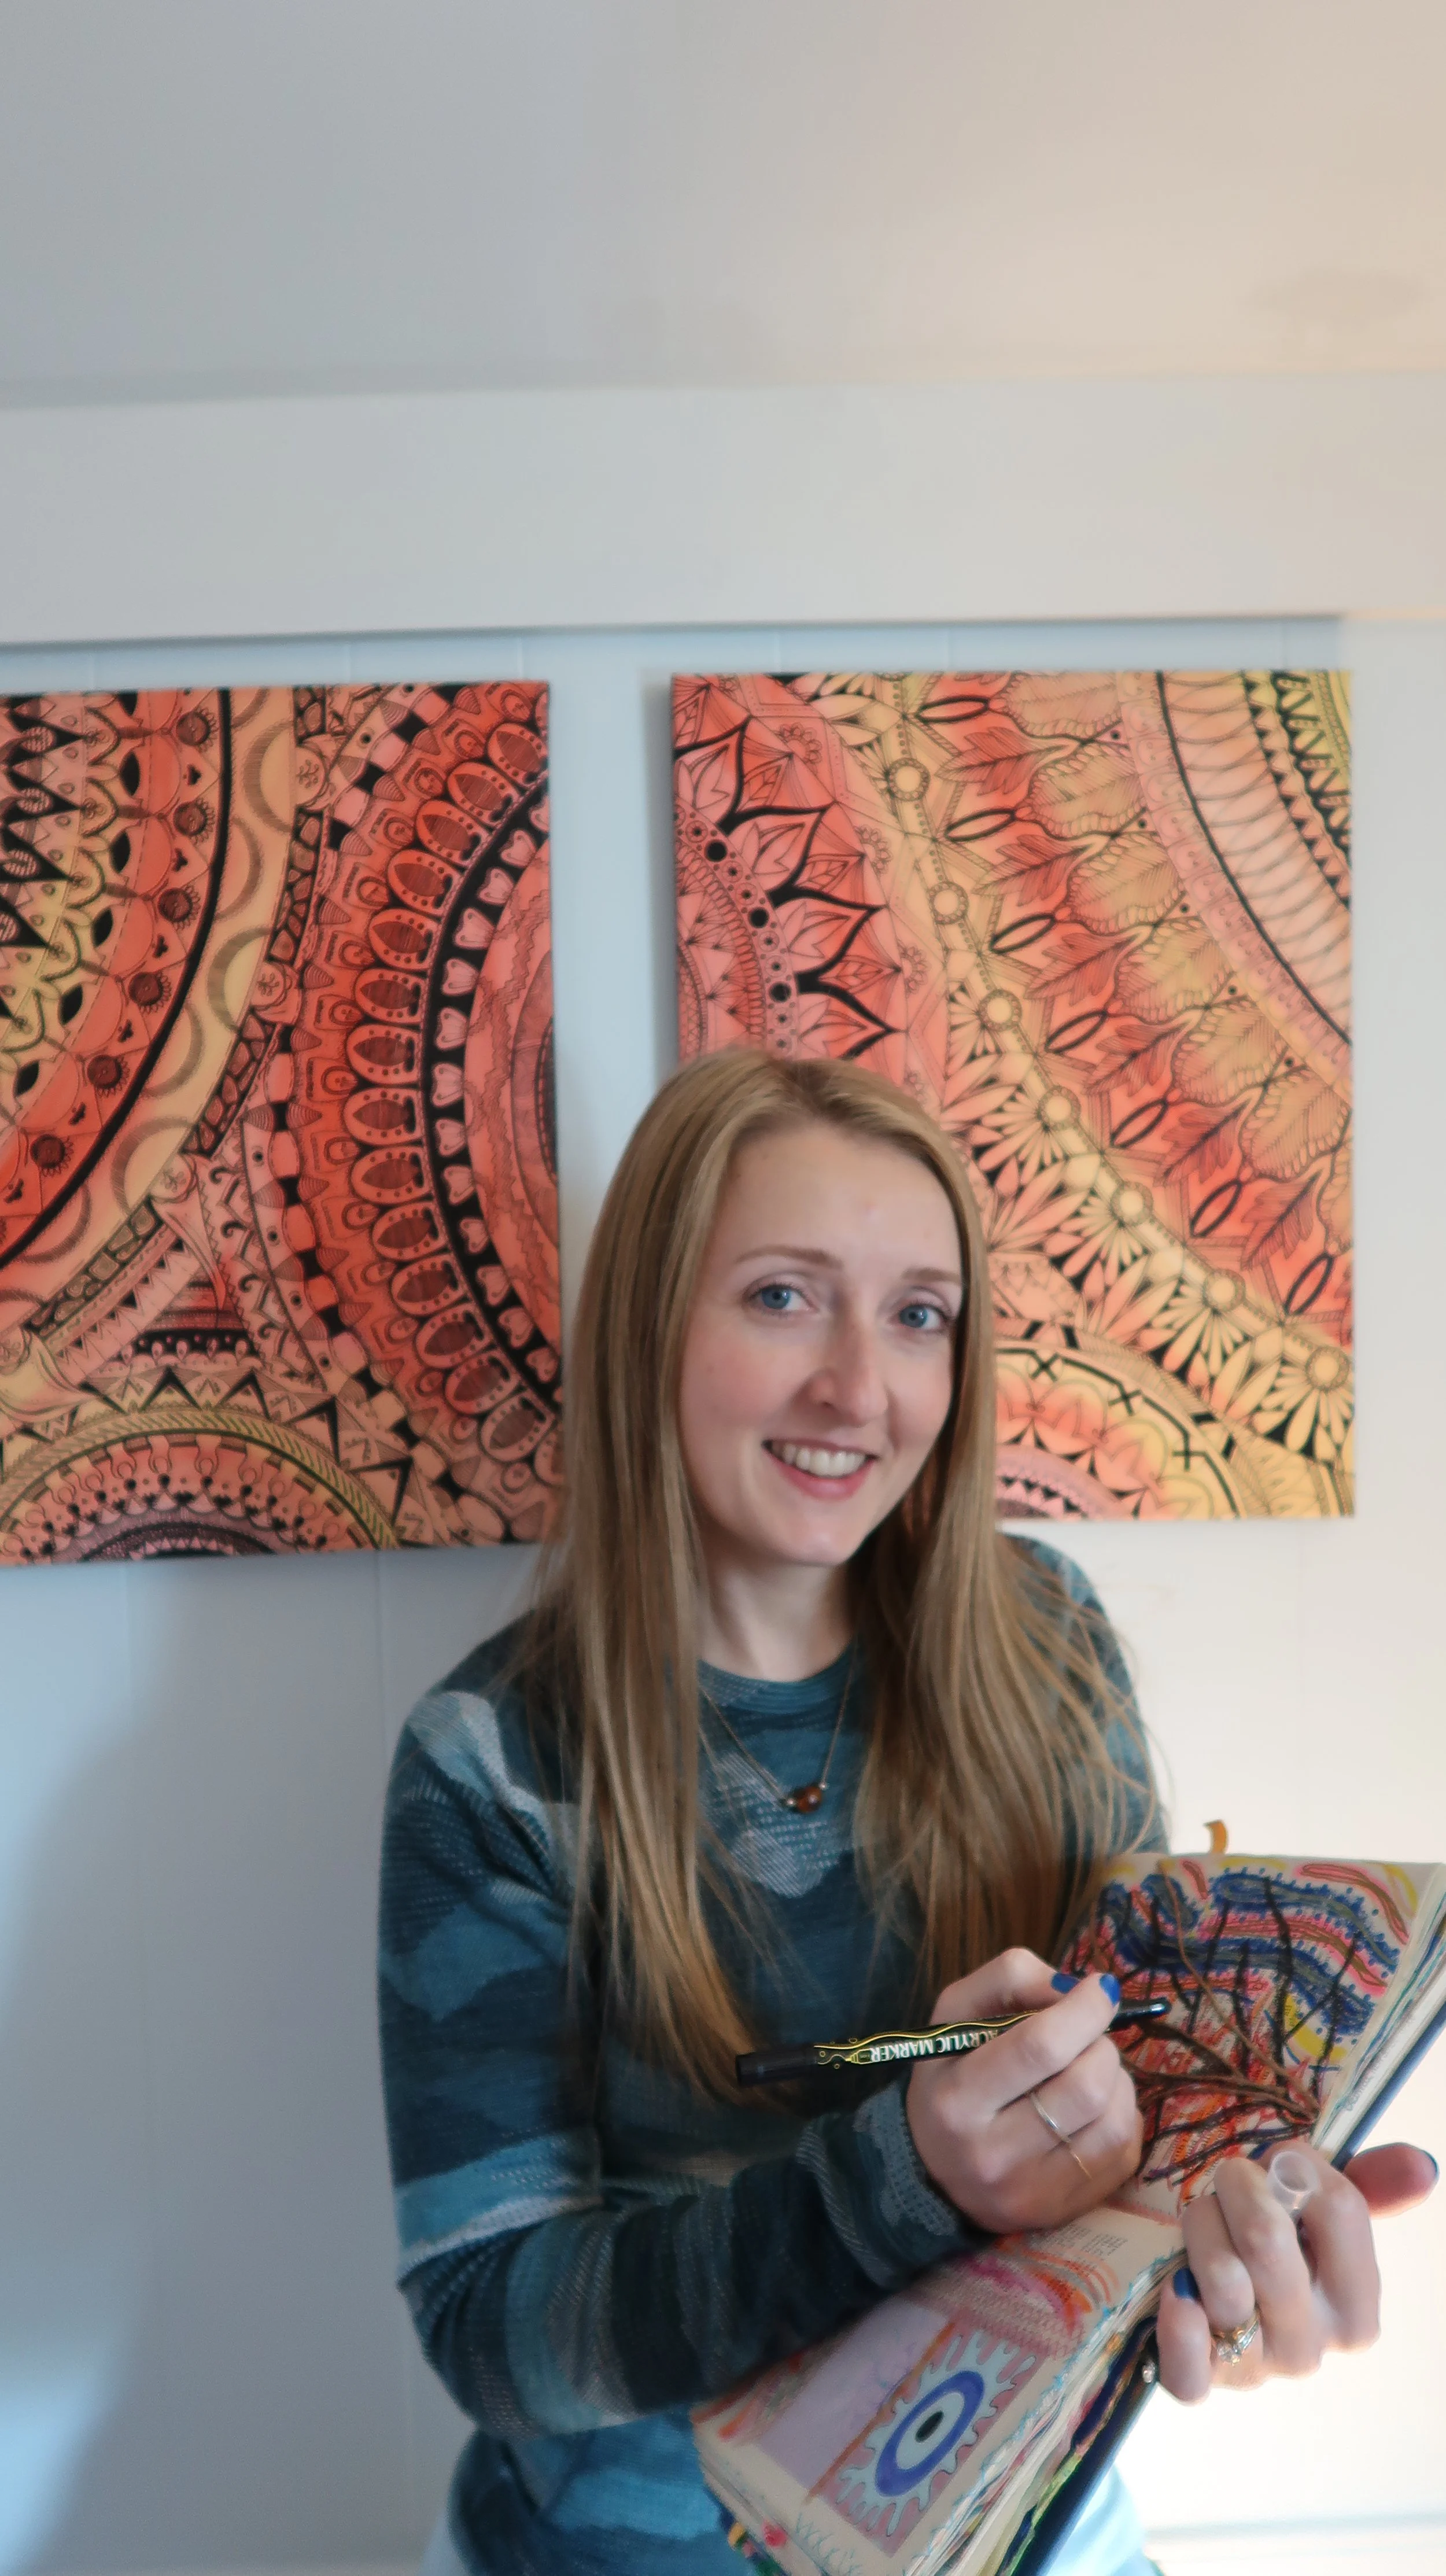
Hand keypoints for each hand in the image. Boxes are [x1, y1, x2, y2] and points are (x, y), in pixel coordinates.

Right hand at [906, 1949, 1142, 2232]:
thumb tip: (1076, 1986)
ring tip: (1093, 2068)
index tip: (1100, 1987)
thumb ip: (1010, 1979)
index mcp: (958, 2099)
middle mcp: (992, 2154)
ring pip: (1113, 2122)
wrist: (931, 2170)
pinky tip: (1097, 2107)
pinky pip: (1123, 2154)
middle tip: (1090, 2035)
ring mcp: (1031, 2191)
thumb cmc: (950, 2076)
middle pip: (1086, 2087)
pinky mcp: (1063, 2211)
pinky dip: (1123, 2116)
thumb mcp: (955, 2013)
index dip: (1084, 2009)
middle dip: (1102, 2045)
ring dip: (1117, 2080)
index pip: (1041, 2046)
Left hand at [1156, 2138, 1439, 2400]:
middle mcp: (1311, 2348)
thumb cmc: (1281, 2250)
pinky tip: (1178, 2291)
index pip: (1339, 2208)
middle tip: (1230, 2184)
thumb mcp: (1327, 2216)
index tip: (1277, 2164)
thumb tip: (1424, 2165)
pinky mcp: (1200, 2381)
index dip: (1296, 2164)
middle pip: (1267, 2237)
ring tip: (1203, 2224)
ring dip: (1199, 2226)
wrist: (1218, 2310)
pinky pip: (1187, 2365)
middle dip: (1238, 2187)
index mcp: (1356, 2310)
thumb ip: (1375, 2186)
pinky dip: (1178, 2327)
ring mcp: (1256, 2368)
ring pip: (1219, 2276)